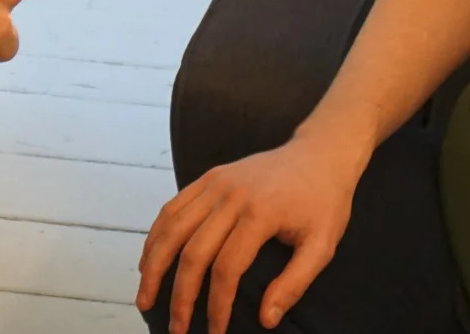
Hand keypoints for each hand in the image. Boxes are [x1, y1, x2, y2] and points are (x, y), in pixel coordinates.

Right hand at [136, 130, 366, 333]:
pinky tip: (149, 260)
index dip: (217, 305)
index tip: (215, 332)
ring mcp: (216, 183)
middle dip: (180, 296)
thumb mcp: (322, 246)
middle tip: (176, 330)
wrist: (319, 154)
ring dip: (154, 266)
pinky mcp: (210, 177)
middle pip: (193, 251)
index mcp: (260, 213)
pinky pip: (173, 207)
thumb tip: (265, 319)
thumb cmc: (324, 202)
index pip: (227, 268)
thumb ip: (294, 283)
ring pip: (172, 227)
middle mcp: (232, 195)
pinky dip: (156, 234)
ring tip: (145, 298)